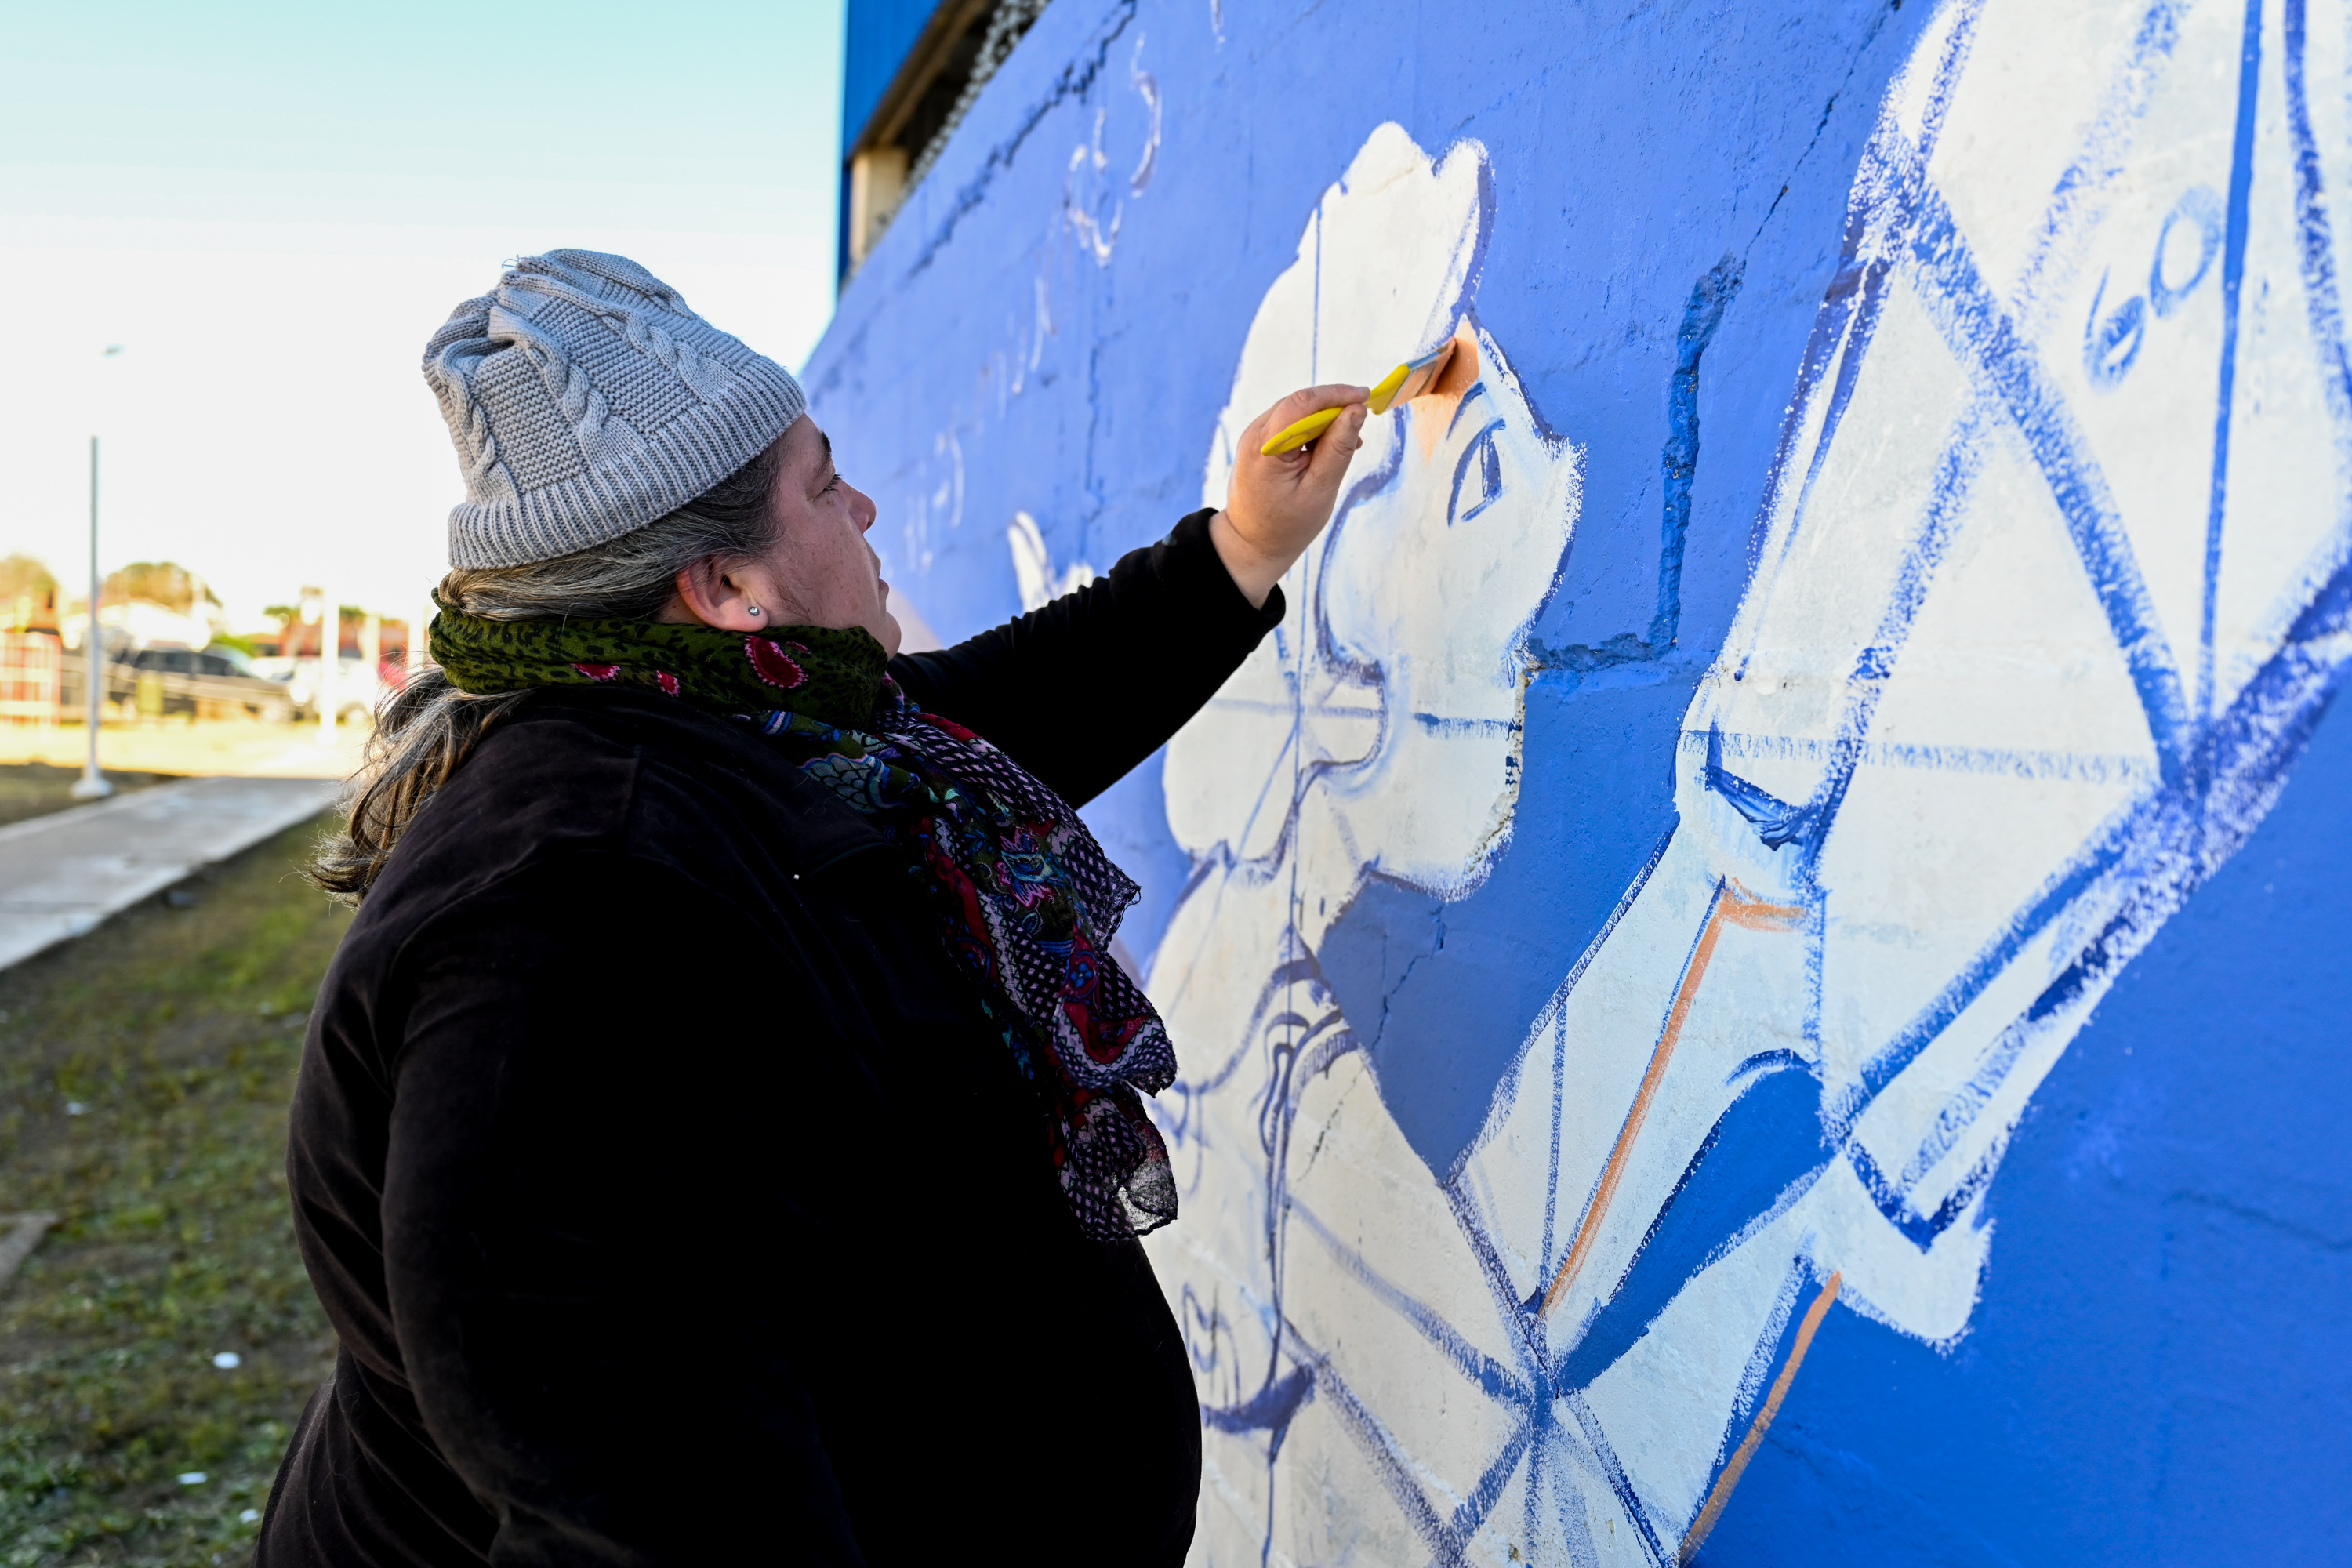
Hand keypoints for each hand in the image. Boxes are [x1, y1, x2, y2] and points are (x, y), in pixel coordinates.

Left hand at [1211, 383, 1370, 607]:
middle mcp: (1255, 435)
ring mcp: (1254, 437)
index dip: (1337, 395)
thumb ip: (1338, 448)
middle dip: (1333, 408)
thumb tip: (1356, 410)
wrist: (1250, 543)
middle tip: (1360, 429)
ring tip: (1348, 445)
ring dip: (1324, 421)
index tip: (1366, 397)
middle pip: (1300, 404)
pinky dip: (1312, 431)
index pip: (1303, 403)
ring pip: (1296, 412)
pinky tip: (1327, 450)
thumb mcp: (1320, 490)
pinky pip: (1289, 425)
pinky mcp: (1259, 442)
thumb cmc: (1287, 525)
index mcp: (1267, 448)